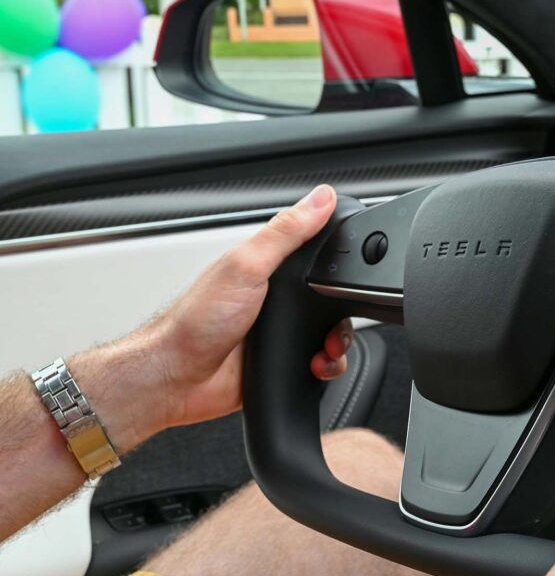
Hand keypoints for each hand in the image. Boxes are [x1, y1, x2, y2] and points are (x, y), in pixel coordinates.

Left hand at [73, 184, 349, 451]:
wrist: (177, 378)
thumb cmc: (195, 321)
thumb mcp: (247, 266)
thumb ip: (286, 232)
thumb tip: (320, 198)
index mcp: (267, 265)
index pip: (316, 248)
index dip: (339, 255)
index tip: (356, 263)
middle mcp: (276, 296)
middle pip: (331, 295)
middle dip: (342, 309)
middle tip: (334, 317)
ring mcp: (281, 329)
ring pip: (331, 330)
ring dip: (337, 342)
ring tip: (324, 348)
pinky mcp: (285, 359)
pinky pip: (322, 360)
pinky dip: (327, 365)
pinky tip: (315, 364)